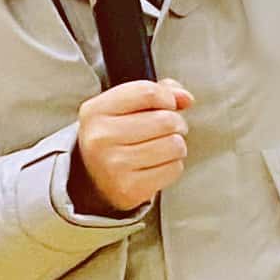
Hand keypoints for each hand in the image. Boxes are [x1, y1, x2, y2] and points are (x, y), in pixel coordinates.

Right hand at [75, 79, 195, 215]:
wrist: (94, 178)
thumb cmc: (117, 135)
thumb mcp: (125, 105)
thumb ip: (159, 91)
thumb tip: (186, 98)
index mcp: (96, 110)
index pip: (148, 93)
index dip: (168, 97)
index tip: (167, 104)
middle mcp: (101, 137)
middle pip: (166, 120)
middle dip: (176, 123)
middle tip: (167, 129)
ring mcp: (114, 165)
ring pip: (175, 145)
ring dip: (176, 145)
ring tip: (161, 147)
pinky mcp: (130, 188)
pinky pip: (174, 169)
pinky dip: (173, 165)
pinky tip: (156, 165)